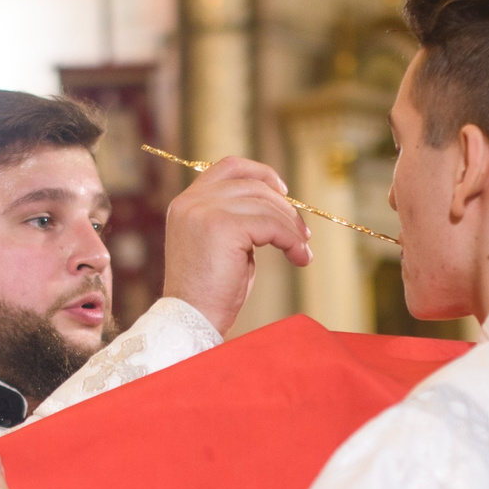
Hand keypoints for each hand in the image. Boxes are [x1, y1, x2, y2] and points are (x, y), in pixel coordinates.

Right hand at [159, 155, 312, 332]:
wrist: (192, 320)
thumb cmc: (209, 293)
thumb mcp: (221, 245)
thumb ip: (238, 220)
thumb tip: (278, 207)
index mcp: (187, 203)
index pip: (228, 167)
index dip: (260, 173)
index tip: (283, 192)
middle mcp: (192, 202)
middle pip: (252, 185)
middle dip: (284, 208)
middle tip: (302, 235)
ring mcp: (204, 211)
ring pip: (265, 205)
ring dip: (291, 228)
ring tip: (300, 252)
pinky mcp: (222, 226)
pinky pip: (270, 225)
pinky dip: (290, 239)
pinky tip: (297, 256)